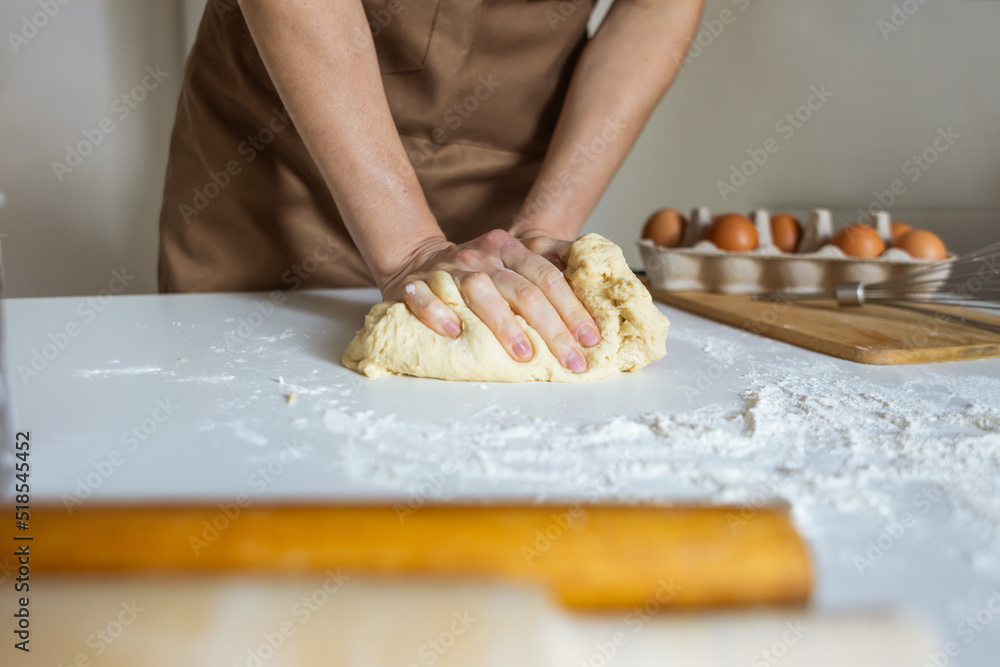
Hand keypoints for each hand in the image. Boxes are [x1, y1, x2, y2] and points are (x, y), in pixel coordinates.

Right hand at [378, 229, 600, 372]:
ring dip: (504, 325)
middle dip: (552, 328)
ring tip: (524, 355)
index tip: (590, 340)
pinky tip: (455, 333)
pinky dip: (439, 314)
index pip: (548, 278)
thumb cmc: (475, 272)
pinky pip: (426, 297)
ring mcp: (449, 270)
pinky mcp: (416, 285)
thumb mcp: (512, 261)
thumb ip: (547, 270)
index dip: (572, 309)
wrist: (416, 259)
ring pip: (480, 292)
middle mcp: (482, 257)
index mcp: (509, 250)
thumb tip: (592, 292)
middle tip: (571, 359)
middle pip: (523, 290)